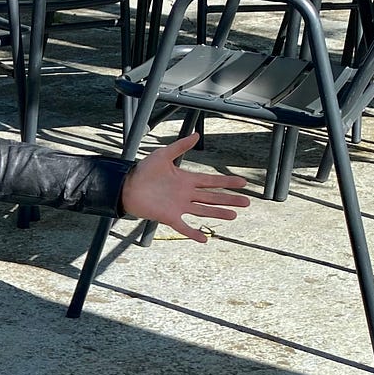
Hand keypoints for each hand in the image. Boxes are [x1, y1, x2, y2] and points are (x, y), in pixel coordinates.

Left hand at [120, 133, 249, 243]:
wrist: (126, 186)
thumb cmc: (142, 171)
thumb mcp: (163, 155)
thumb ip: (180, 146)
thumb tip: (197, 134)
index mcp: (186, 179)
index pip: (211, 182)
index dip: (227, 183)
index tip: (243, 183)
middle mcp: (185, 194)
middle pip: (212, 197)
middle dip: (230, 199)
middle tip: (247, 202)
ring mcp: (179, 206)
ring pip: (203, 211)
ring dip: (218, 213)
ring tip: (233, 215)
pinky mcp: (169, 217)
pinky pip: (184, 227)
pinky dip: (193, 233)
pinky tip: (205, 239)